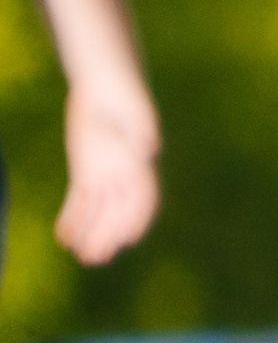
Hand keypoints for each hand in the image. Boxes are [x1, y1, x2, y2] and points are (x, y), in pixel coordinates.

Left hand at [56, 78, 158, 263]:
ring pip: (99, 212)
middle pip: (119, 212)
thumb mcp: (136, 110)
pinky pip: (79, 202)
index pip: (144, 197)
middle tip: (97, 258)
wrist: (105, 85)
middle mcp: (126, 175)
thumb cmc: (124, 95)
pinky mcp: (86, 172)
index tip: (129, 238)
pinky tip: (63, 238)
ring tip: (81, 257)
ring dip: (92, 234)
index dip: (138, 218)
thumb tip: (149, 150)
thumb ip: (143, 130)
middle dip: (109, 235)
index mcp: (141, 163)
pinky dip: (72, 220)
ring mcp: (106, 175)